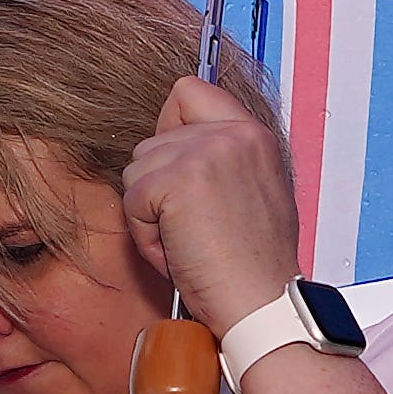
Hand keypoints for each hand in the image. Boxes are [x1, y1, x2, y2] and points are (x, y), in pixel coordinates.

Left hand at [116, 72, 301, 333]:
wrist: (261, 303)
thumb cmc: (255, 267)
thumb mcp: (255, 192)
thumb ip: (222, 159)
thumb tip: (172, 147)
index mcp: (253, 134)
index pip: (189, 90)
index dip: (170, 126)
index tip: (179, 169)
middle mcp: (232, 133)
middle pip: (151, 141)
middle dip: (159, 188)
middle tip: (193, 229)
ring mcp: (205, 152)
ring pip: (136, 170)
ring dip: (150, 215)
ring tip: (188, 244)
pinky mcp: (177, 179)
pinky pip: (131, 202)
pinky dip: (145, 236)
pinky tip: (178, 253)